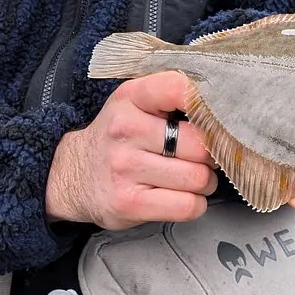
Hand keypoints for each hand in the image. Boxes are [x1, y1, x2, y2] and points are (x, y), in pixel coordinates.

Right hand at [46, 72, 219, 230]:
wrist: (70, 176)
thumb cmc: (116, 138)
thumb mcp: (133, 103)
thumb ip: (171, 96)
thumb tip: (223, 104)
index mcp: (131, 98)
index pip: (179, 88)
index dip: (207, 104)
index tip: (212, 117)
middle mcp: (126, 130)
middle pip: (200, 145)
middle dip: (210, 155)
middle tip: (201, 157)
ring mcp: (126, 168)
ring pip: (198, 178)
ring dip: (205, 183)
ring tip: (190, 178)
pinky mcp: (130, 202)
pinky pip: (187, 206)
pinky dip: (195, 204)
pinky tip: (182, 197)